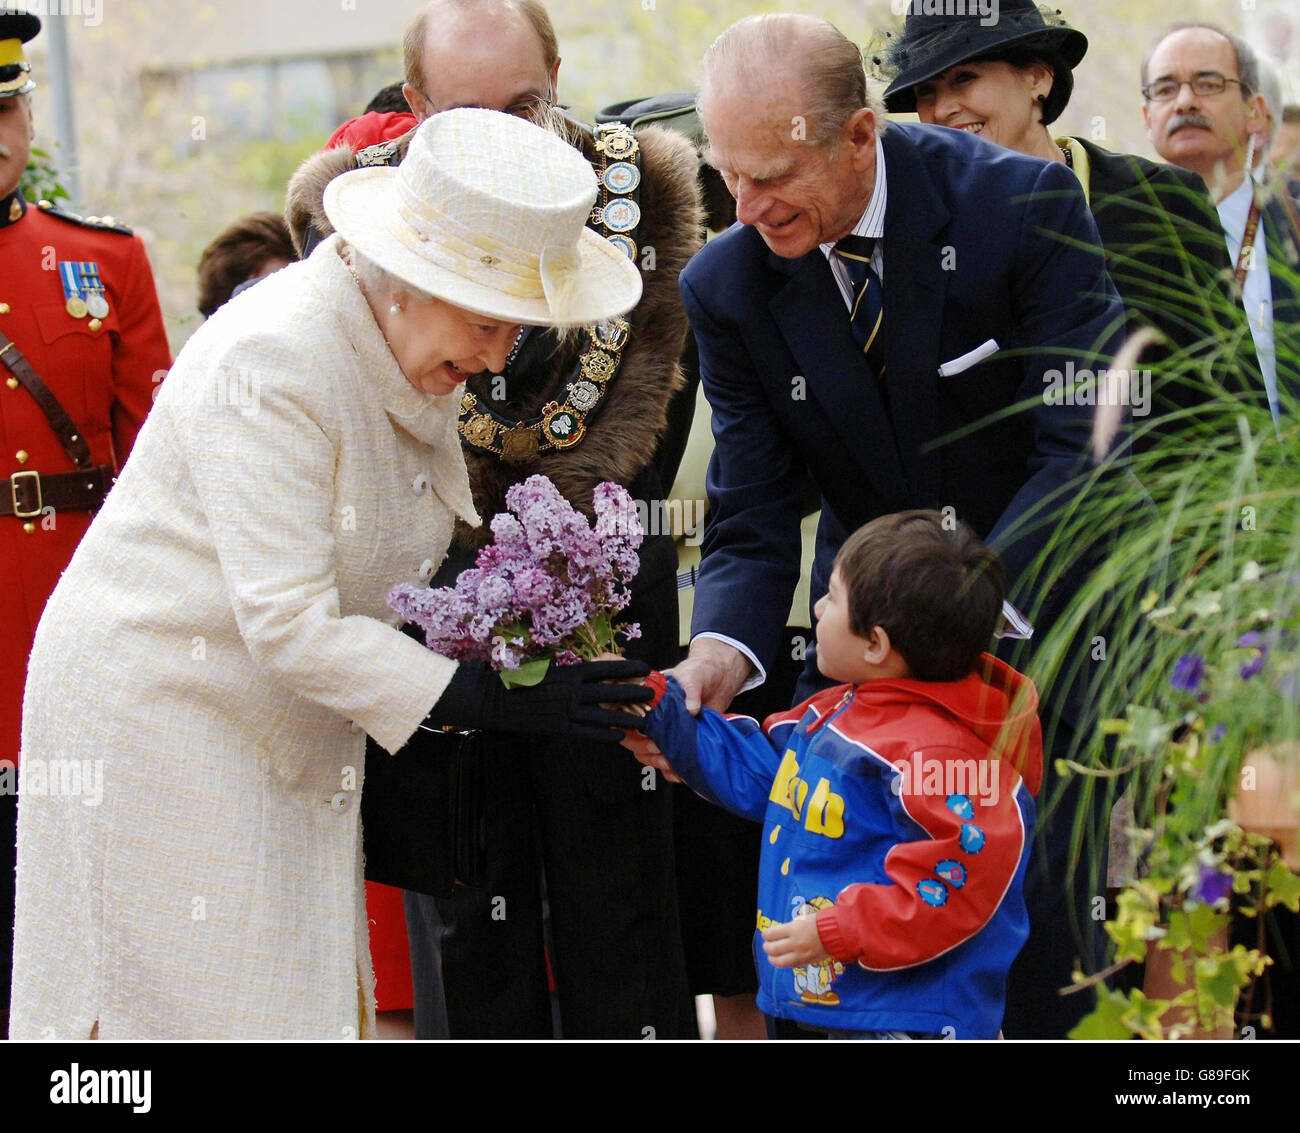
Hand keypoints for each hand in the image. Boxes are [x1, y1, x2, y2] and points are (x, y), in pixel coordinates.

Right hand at [426, 659, 653, 743]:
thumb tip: (591, 672)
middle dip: (634, 692)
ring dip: (626, 717)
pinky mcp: (559, 727)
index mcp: (569, 672)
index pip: (605, 668)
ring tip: (646, 720)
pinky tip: (620, 736)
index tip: (646, 666)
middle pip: (610, 691)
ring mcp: (566, 710)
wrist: (496, 700)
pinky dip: (605, 734)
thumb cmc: (522, 682)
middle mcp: (572, 690)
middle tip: (654, 693)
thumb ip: (571, 674)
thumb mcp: (549, 671)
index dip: (627, 667)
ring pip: (604, 714)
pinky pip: (588, 732)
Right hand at [620, 641, 752, 779]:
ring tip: (671, 763)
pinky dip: (671, 771)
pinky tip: (679, 773)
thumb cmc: (700, 671)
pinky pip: (668, 763)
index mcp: (648, 701)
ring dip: (657, 762)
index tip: (645, 734)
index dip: (631, 730)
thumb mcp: (693, 675)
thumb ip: (690, 690)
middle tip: (661, 748)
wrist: (720, 678)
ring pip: (648, 755)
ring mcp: (666, 732)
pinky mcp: (681, 743)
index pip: (626, 719)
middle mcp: (654, 718)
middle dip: (646, 750)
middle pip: (634, 741)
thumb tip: (691, 709)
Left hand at [761, 909, 830, 967]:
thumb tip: (780, 932)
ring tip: (772, 956)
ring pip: (779, 961)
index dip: (766, 934)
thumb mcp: (803, 919)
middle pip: (772, 949)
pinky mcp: (806, 961)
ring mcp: (800, 954)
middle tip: (767, 945)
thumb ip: (791, 927)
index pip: (770, 934)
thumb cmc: (821, 922)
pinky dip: (784, 963)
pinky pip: (790, 965)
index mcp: (793, 929)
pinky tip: (783, 960)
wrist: (837, 933)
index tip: (766, 934)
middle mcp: (795, 942)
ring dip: (772, 958)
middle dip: (767, 947)